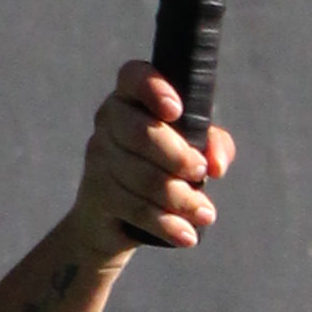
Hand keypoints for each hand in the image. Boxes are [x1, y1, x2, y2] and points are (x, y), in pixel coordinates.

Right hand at [73, 61, 231, 263]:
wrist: (114, 221)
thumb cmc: (161, 170)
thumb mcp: (192, 151)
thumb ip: (213, 145)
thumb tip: (216, 164)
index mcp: (131, 98)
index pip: (133, 76)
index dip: (153, 88)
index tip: (176, 111)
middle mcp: (109, 121)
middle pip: (141, 132)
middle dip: (176, 156)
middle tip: (200, 173)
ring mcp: (98, 157)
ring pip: (141, 176)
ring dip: (180, 198)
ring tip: (205, 213)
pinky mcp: (95, 193)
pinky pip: (133, 206)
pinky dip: (164, 222)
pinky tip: (186, 235)